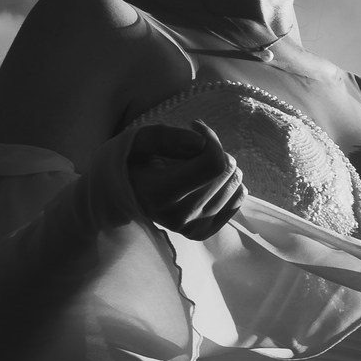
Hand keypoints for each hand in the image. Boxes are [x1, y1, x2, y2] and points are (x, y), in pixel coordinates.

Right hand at [126, 120, 243, 239]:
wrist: (123, 195)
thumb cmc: (132, 162)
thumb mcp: (138, 141)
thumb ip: (165, 137)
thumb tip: (200, 142)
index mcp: (160, 193)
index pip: (213, 163)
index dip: (210, 139)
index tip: (194, 127)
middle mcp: (179, 216)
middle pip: (227, 171)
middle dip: (215, 151)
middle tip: (193, 149)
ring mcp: (193, 229)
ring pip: (236, 185)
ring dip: (222, 167)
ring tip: (195, 167)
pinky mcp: (204, 233)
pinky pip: (238, 200)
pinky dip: (228, 184)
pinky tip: (205, 182)